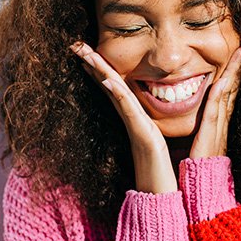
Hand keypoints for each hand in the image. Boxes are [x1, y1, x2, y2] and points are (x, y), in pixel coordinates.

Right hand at [70, 41, 177, 193]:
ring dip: (99, 71)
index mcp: (137, 118)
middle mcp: (132, 118)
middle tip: (76, 45)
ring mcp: (134, 125)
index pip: (116, 87)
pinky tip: (107, 79)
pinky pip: (127, 109)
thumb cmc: (163, 170)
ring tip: (85, 53)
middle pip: (109, 84)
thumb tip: (158, 116)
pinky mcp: (142, 134)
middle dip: (93, 64)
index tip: (90, 52)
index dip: (102, 69)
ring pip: (114, 91)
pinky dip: (117, 93)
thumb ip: (159, 125)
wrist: (162, 195)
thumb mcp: (164, 139)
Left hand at [190, 46, 240, 157]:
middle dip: (238, 69)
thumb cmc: (196, 168)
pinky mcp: (210, 135)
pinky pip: (215, 111)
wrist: (202, 189)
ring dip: (234, 73)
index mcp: (218, 124)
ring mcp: (218, 128)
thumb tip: (191, 121)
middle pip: (232, 90)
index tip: (237, 58)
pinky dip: (219, 94)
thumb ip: (197, 130)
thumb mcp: (197, 143)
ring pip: (227, 95)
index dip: (232, 75)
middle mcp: (221, 123)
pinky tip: (222, 80)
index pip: (226, 94)